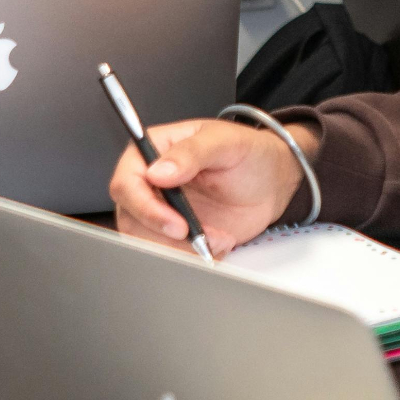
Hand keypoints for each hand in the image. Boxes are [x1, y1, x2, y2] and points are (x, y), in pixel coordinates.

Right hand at [109, 114, 308, 257]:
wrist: (272, 183)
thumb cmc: (250, 154)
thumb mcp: (226, 143)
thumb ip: (192, 152)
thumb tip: (158, 171)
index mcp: (155, 150)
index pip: (127, 181)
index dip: (143, 206)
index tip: (174, 222)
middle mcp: (151, 182)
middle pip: (130, 216)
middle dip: (162, 234)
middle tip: (194, 234)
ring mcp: (161, 210)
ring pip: (145, 241)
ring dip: (180, 249)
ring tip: (216, 238)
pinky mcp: (175, 234)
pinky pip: (168, 254)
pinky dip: (194, 257)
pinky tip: (218, 243)